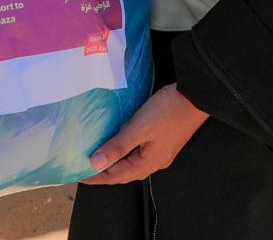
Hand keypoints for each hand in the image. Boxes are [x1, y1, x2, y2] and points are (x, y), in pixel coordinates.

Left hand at [82, 84, 208, 185]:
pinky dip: (125, 153)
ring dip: (115, 163)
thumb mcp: (139, 127)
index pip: (114, 176)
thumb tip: (94, 163)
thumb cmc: (167, 111)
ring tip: (98, 157)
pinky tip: (120, 145)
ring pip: (131, 164)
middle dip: (104, 172)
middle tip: (84, 167)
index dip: (95, 176)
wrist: (195, 97)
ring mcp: (160, 153)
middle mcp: (154, 163)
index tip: (77, 175)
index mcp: (147, 163)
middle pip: (123, 173)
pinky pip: (139, 154)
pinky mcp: (163, 142)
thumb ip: (117, 146)